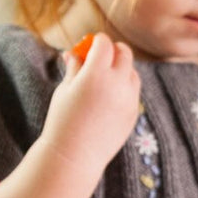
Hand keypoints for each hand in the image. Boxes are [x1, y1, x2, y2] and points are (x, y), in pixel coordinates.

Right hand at [41, 32, 140, 172]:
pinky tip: (109, 96)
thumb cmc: (63, 121)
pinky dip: (125, 88)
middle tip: (102, 55)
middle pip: (124, 53)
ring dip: (122, 68)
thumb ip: (74, 67)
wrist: (74, 157)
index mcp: (96, 74)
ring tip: (105, 77)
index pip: (104, 44)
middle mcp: (117, 85)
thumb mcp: (65, 89)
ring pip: (133, 72)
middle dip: (113, 50)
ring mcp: (129, 101)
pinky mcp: (133, 114)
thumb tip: (74, 52)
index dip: (96, 41)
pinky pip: (133, 92)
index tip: (90, 45)